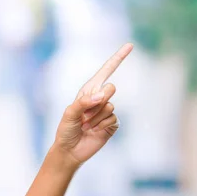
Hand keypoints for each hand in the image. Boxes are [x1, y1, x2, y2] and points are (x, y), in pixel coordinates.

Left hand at [53, 43, 132, 166]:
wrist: (70, 150)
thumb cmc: (66, 129)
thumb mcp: (69, 113)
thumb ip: (84, 102)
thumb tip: (103, 96)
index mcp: (89, 90)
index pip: (106, 70)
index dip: (118, 58)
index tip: (130, 45)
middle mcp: (100, 98)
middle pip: (111, 88)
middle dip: (98, 100)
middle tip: (85, 113)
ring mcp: (107, 111)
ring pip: (110, 106)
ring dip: (95, 117)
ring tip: (85, 125)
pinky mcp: (112, 124)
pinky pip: (113, 119)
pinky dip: (101, 125)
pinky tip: (93, 131)